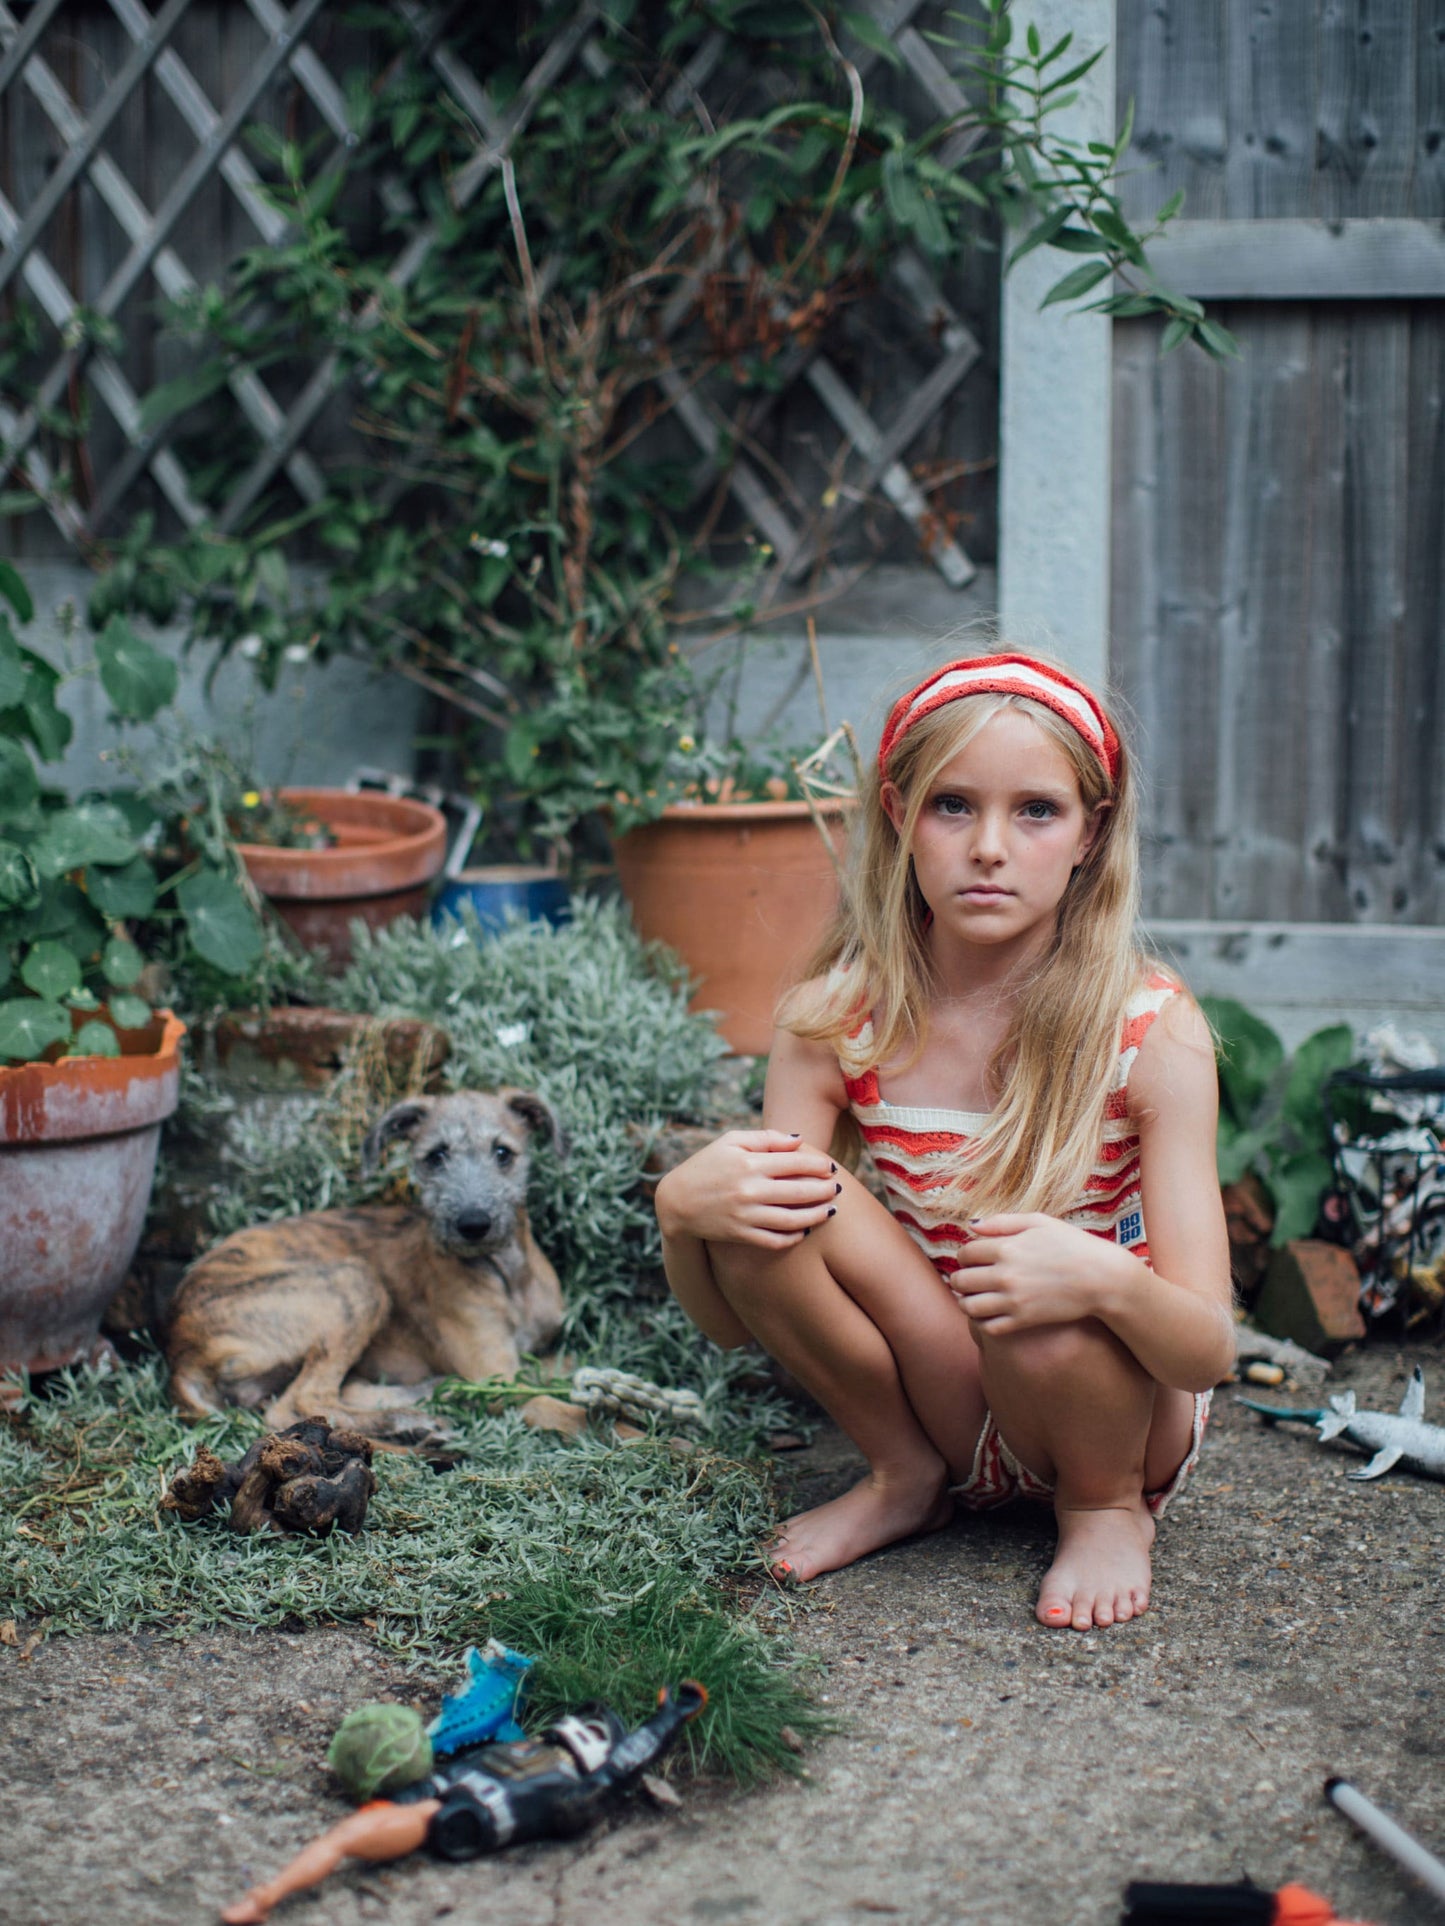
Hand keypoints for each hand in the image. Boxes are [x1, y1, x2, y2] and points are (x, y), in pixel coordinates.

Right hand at [655, 1129, 838, 1249]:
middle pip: (800, 1192)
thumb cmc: (707, 1165)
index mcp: (749, 1164)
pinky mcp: (741, 1235)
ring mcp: (746, 1216)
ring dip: (817, 1215)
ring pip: (793, 1220)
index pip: (795, 1163)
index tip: (830, 1167)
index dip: (818, 1165)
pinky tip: (805, 1230)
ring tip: (831, 1210)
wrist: (677, 1201)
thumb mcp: (730, 1142)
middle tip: (837, 1188)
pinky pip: (775, 1240)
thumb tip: (798, 1141)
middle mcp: (750, 1191)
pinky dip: (794, 1237)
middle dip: (824, 1190)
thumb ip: (765, 1139)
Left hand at [949, 1213, 1123, 1333]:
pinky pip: (988, 1327)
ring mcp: (1014, 1300)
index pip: (965, 1253)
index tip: (973, 1259)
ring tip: (974, 1298)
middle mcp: (1005, 1275)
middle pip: (961, 1280)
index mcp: (1006, 1247)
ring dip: (966, 1302)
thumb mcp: (1039, 1222)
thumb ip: (1003, 1222)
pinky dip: (981, 1322)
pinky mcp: (1024, 1321)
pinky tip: (989, 1314)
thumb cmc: (1073, 1245)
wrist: (1102, 1278)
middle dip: (960, 1278)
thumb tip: (972, 1226)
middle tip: (969, 1279)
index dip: (965, 1256)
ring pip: (969, 1307)